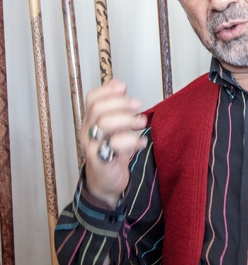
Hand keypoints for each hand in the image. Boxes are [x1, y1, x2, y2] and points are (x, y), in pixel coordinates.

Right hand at [80, 79, 147, 207]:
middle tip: (138, 105)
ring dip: (126, 120)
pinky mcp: (99, 161)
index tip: (124, 87)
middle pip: (98, 109)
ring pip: (103, 125)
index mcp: (91, 120)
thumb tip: (118, 83)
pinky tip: (142, 143)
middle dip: (120, 103)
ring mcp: (91, 146)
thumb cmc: (112, 151)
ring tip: (142, 123)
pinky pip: (111, 146)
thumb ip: (116, 106)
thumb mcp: (115, 126)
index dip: (107, 90)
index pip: (92, 99)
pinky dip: (131, 141)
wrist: (106, 182)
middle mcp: (88, 131)